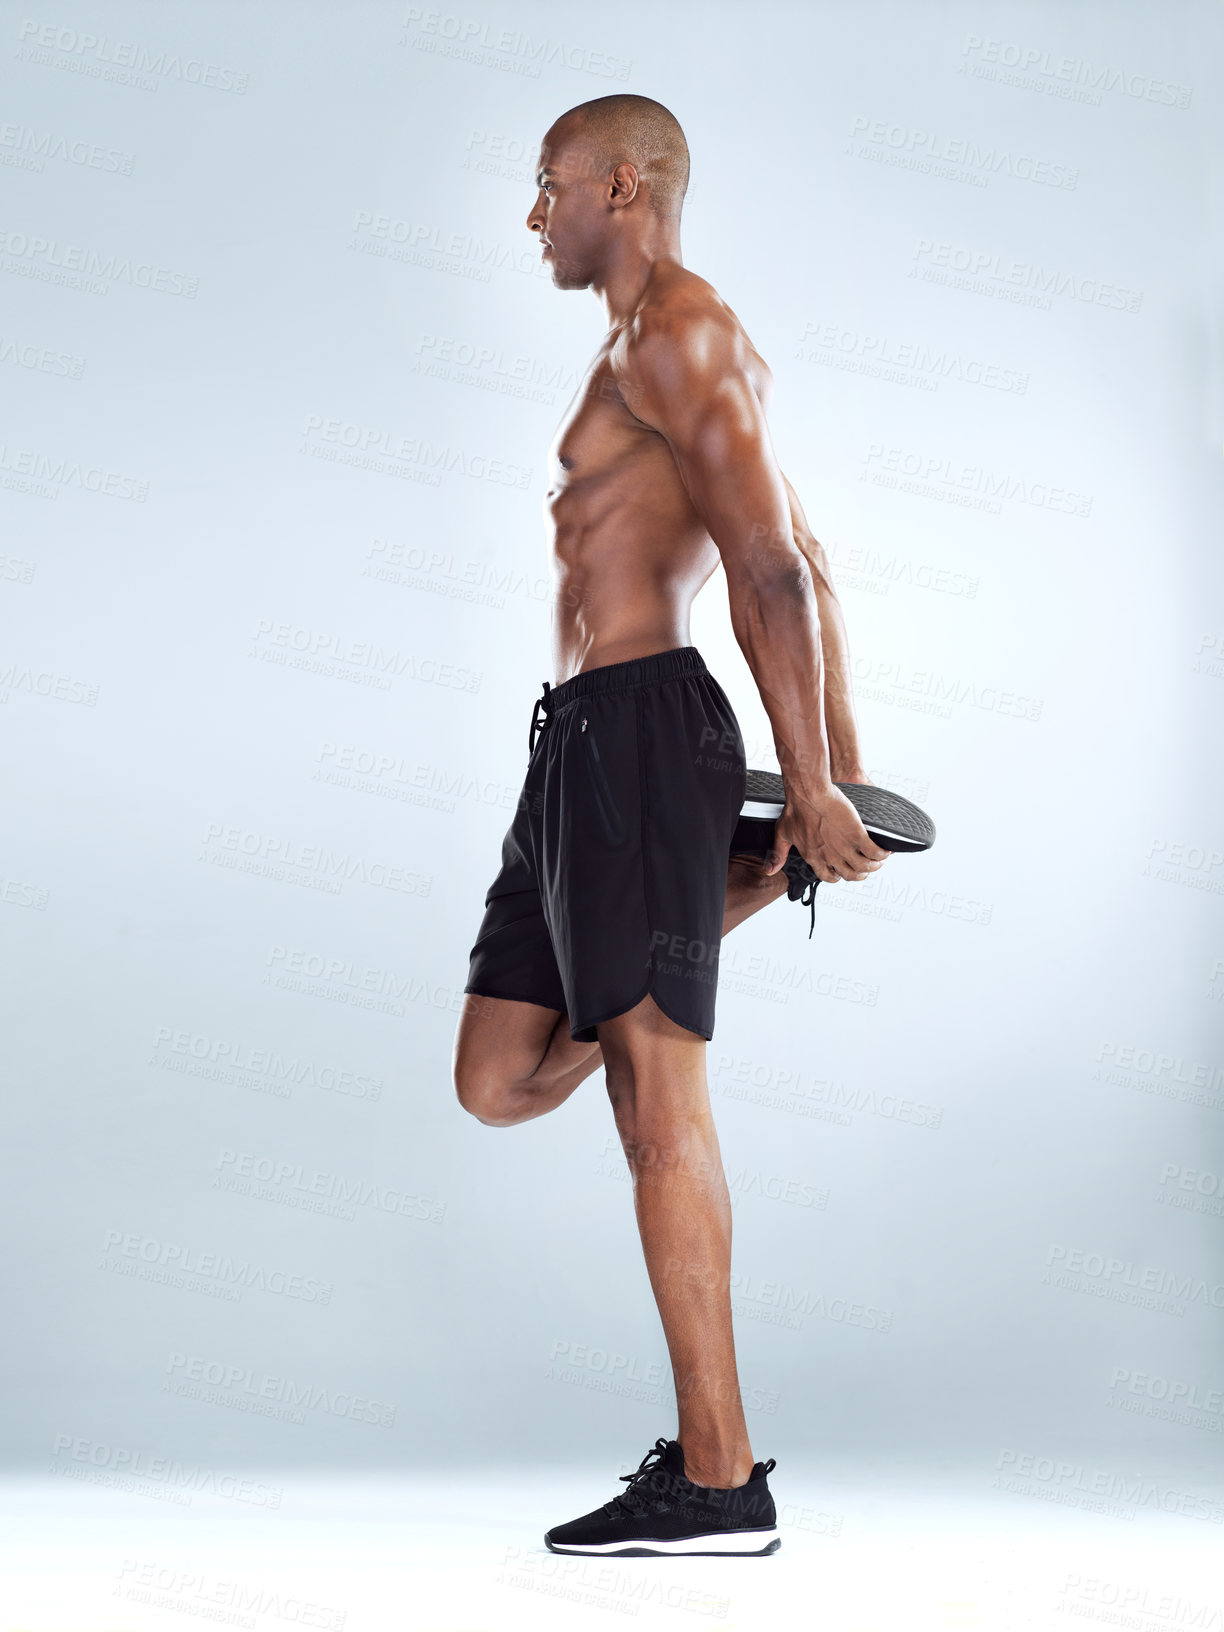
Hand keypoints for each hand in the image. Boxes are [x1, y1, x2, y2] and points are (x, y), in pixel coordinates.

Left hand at [764, 783, 890, 883]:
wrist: (808, 792)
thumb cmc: (795, 808)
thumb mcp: (783, 834)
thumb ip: (778, 854)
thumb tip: (768, 871)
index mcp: (813, 857)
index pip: (828, 877)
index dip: (839, 876)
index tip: (844, 870)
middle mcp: (829, 857)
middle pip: (850, 876)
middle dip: (860, 874)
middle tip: (867, 867)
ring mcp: (844, 847)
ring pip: (865, 867)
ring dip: (875, 866)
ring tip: (880, 859)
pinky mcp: (856, 835)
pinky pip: (874, 852)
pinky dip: (883, 854)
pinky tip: (886, 850)